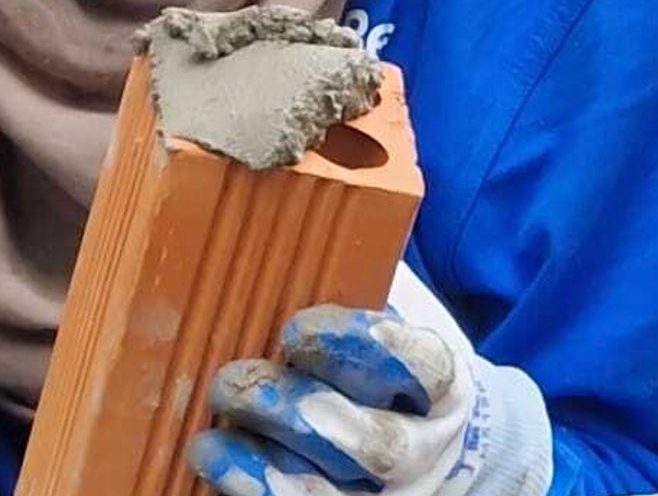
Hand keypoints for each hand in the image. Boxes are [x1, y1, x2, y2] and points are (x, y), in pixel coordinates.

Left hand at [189, 265, 551, 495]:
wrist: (447, 445)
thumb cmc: (395, 363)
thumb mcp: (394, 311)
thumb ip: (354, 271)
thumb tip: (277, 191)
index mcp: (442, 383)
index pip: (420, 367)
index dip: (364, 349)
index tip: (298, 328)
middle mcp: (424, 448)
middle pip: (373, 446)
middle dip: (297, 413)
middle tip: (234, 379)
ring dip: (267, 473)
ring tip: (211, 444)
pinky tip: (217, 477)